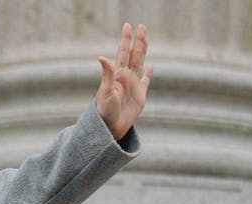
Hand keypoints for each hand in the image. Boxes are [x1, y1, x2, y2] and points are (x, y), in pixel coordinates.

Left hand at [95, 23, 152, 140]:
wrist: (109, 128)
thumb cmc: (104, 111)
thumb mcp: (105, 91)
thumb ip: (106, 74)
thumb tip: (102, 57)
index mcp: (118, 75)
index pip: (123, 52)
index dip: (126, 39)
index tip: (128, 26)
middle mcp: (126, 78)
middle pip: (134, 55)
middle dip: (137, 41)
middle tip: (141, 26)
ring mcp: (133, 86)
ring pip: (140, 64)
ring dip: (143, 51)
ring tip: (144, 39)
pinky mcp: (140, 96)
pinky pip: (145, 82)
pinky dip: (148, 74)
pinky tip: (150, 67)